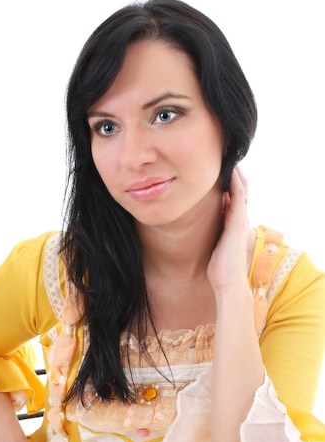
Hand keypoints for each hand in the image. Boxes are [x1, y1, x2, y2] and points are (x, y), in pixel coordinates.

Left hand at [207, 166, 249, 293]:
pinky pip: (239, 196)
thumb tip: (199, 235)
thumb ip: (211, 240)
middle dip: (234, 176)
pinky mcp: (238, 222)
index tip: (221, 173)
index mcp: (233, 227)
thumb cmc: (219, 271)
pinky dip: (236, 182)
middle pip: (240, 192)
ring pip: (242, 190)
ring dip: (236, 174)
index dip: (230, 186)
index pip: (234, 201)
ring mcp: (240, 221)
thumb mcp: (213, 250)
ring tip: (230, 158)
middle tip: (227, 160)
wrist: (228, 283)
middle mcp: (239, 221)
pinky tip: (230, 171)